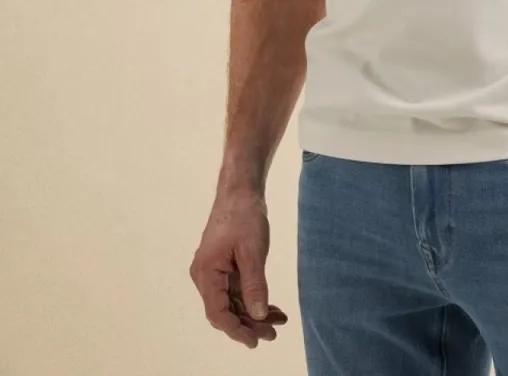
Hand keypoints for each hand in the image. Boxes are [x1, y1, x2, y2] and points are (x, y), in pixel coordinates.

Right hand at [189, 187, 288, 349]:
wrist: (240, 190)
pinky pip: (236, 290)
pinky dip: (252, 299)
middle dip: (249, 324)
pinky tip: (271, 308)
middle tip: (273, 333)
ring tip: (278, 322)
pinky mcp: (223, 267)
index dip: (236, 330)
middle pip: (225, 310)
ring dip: (254, 313)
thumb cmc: (244, 215)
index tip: (256, 341)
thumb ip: (254, 284)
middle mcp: (205, 276)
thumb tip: (259, 315)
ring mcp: (214, 272)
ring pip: (232, 302)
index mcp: (206, 273)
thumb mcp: (253, 251)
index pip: (218, 313)